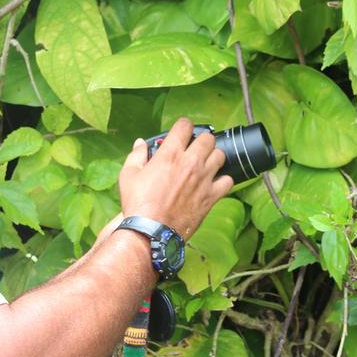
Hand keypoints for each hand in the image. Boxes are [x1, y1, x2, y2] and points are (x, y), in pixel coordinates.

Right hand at [118, 118, 232, 239]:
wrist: (151, 231)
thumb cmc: (138, 203)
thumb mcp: (129, 175)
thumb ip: (137, 155)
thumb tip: (141, 143)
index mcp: (170, 154)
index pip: (185, 125)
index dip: (184, 126)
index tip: (182, 133)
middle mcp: (191, 162)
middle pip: (208, 138)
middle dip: (201, 140)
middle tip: (195, 148)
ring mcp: (204, 179)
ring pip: (220, 155)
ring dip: (213, 157)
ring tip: (205, 164)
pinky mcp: (211, 196)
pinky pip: (228, 181)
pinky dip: (223, 180)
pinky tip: (214, 183)